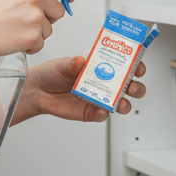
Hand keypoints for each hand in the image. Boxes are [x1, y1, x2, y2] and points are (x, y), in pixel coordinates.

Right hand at [0, 0, 79, 58]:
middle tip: (28, 21)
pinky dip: (29, 46)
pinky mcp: (33, 36)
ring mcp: (35, 17)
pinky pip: (40, 44)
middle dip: (48, 18)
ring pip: (49, 29)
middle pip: (59, 11)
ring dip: (36, 33)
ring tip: (14, 30)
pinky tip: (12, 40)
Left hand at [14, 56, 146, 123]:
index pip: (124, 65)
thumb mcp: (62, 64)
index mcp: (100, 67)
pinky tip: (101, 110)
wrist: (38, 91)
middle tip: (131, 85)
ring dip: (125, 103)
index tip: (137, 65)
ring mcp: (99, 98)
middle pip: (129, 86)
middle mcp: (103, 83)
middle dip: (135, 86)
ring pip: (121, 103)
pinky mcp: (90, 112)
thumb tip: (80, 61)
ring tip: (120, 102)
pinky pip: (102, 115)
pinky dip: (103, 113)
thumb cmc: (52, 73)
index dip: (135, 65)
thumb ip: (72, 63)